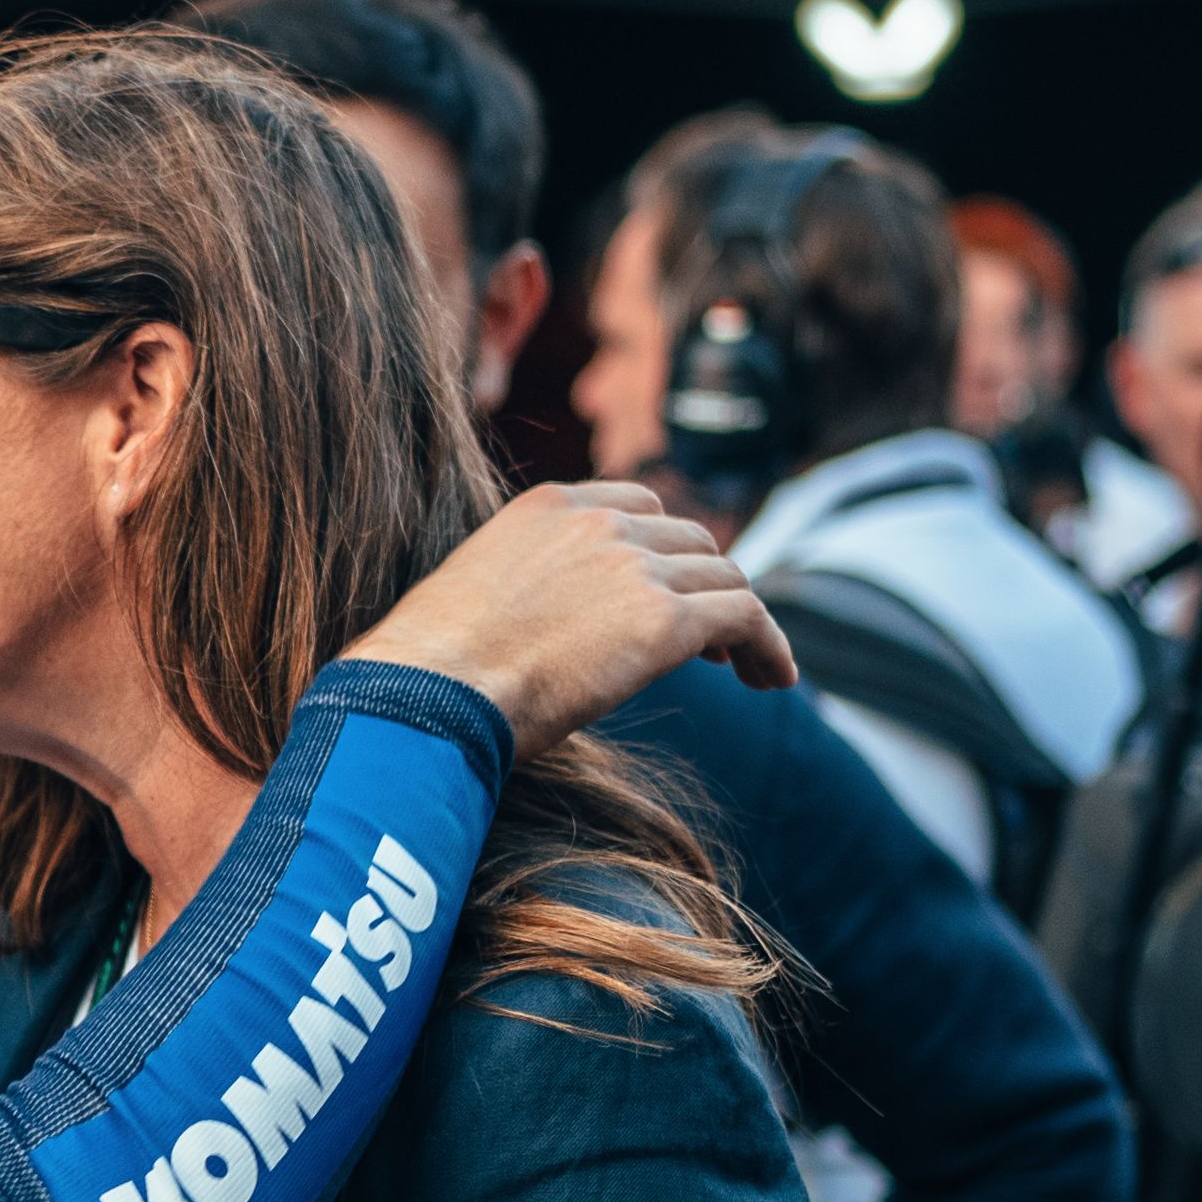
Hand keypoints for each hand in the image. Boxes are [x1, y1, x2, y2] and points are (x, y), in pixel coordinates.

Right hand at [357, 478, 793, 757]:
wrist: (428, 695)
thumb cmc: (431, 673)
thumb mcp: (475, 598)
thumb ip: (523, 588)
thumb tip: (537, 632)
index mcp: (547, 506)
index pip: (638, 507)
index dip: (663, 551)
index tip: (665, 592)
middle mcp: (598, 521)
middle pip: (691, 541)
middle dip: (703, 586)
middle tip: (706, 643)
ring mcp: (635, 564)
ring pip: (726, 578)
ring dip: (738, 622)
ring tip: (742, 669)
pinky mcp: (666, 618)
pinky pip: (747, 618)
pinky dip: (769, 647)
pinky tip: (773, 681)